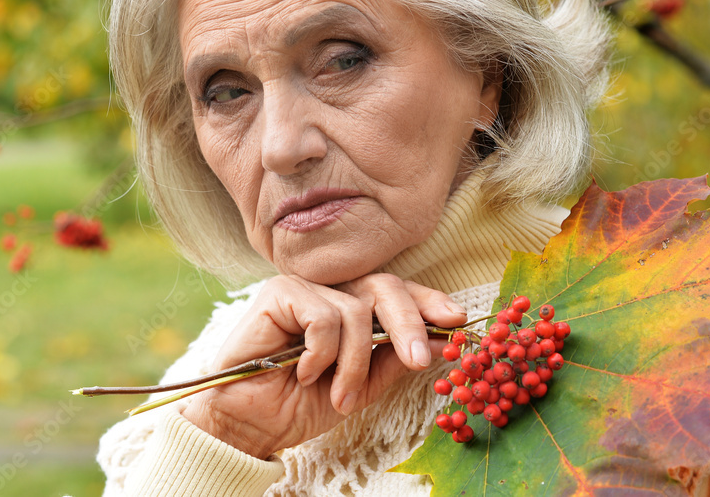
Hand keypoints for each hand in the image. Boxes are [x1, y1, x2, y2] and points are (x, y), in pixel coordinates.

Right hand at [181, 273, 466, 458]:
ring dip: (353, 364)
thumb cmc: (300, 403)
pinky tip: (304, 371)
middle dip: (409, 324)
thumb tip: (439, 339)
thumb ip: (393, 359)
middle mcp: (330, 290)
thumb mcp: (362, 387)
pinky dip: (321, 354)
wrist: (252, 424)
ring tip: (337, 393)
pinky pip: (324, 317)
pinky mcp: (280, 292)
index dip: (427, 301)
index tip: (457, 321)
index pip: (396, 292)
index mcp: (351, 306)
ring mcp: (305, 288)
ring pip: (357, 310)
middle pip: (384, 286)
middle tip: (422, 359)